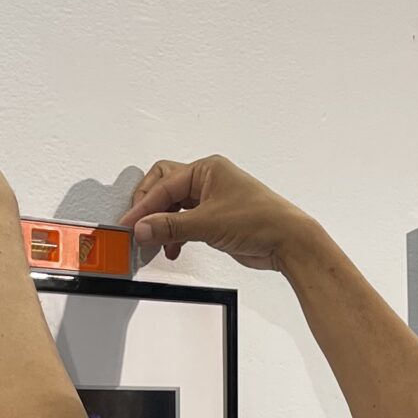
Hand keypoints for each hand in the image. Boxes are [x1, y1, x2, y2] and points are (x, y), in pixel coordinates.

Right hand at [123, 155, 311, 270]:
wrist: (288, 241)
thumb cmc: (261, 220)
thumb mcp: (208, 223)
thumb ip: (171, 227)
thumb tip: (143, 228)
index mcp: (206, 169)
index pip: (163, 184)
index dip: (143, 206)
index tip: (130, 224)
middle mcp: (208, 180)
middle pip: (164, 188)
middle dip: (150, 209)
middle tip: (139, 228)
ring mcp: (211, 199)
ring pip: (174, 208)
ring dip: (163, 225)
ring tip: (155, 242)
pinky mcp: (215, 219)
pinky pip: (185, 223)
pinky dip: (176, 235)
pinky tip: (174, 248)